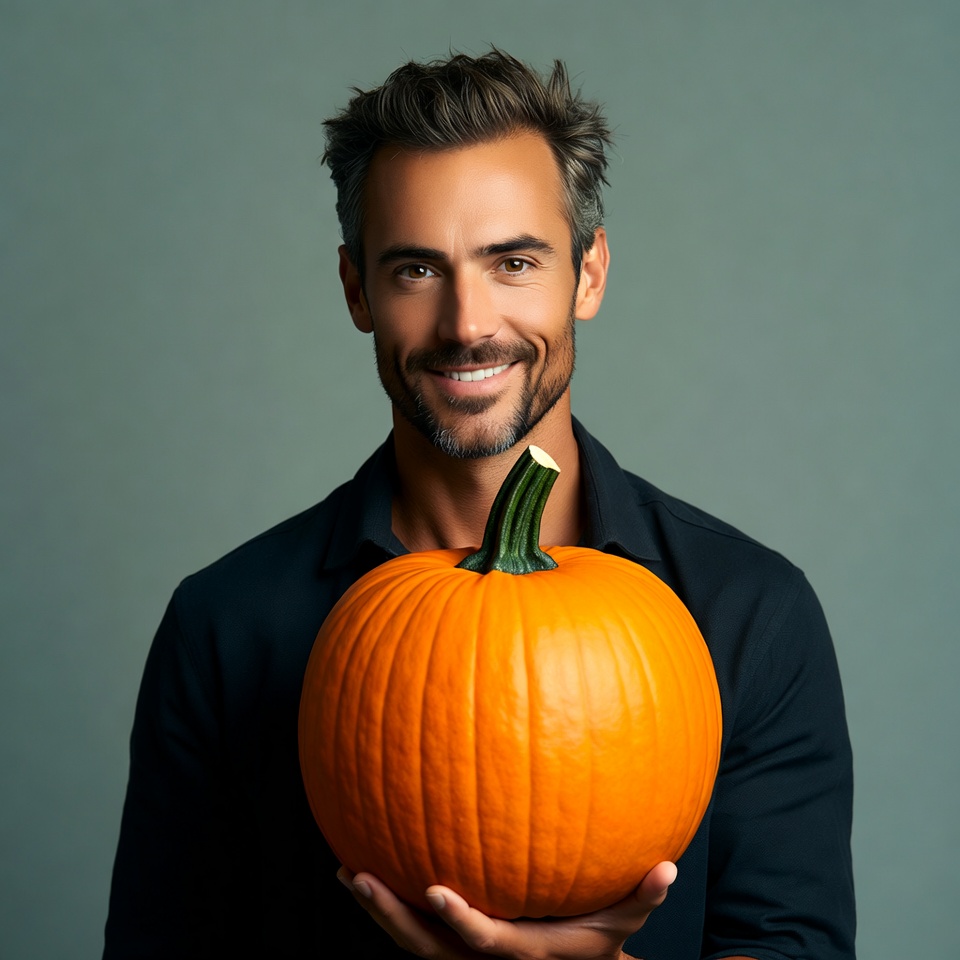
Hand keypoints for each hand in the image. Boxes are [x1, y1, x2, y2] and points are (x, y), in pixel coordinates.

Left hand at [337, 861, 676, 958]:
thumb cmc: (600, 941)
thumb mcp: (625, 919)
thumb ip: (644, 896)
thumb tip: (669, 868)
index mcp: (522, 953)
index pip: (484, 942)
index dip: (458, 920)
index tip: (432, 888)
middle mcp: (485, 958)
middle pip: (427, 948)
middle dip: (390, 915)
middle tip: (356, 875)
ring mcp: (466, 951)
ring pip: (414, 940)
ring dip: (378, 908)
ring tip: (346, 871)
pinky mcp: (456, 940)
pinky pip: (418, 926)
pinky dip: (392, 902)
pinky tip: (371, 860)